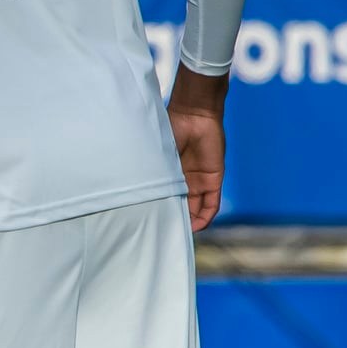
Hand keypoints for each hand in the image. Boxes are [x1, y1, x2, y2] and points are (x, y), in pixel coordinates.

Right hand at [167, 65, 227, 231]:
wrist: (194, 114)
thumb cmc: (171, 129)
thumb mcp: (156, 155)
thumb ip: (151, 172)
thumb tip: (133, 192)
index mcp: (169, 174)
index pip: (167, 199)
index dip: (162, 212)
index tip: (151, 224)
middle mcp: (184, 181)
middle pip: (182, 208)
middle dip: (176, 221)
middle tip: (165, 233)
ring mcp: (200, 182)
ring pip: (197, 210)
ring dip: (191, 222)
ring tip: (179, 233)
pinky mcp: (214, 180)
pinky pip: (211, 204)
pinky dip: (206, 217)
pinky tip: (197, 227)